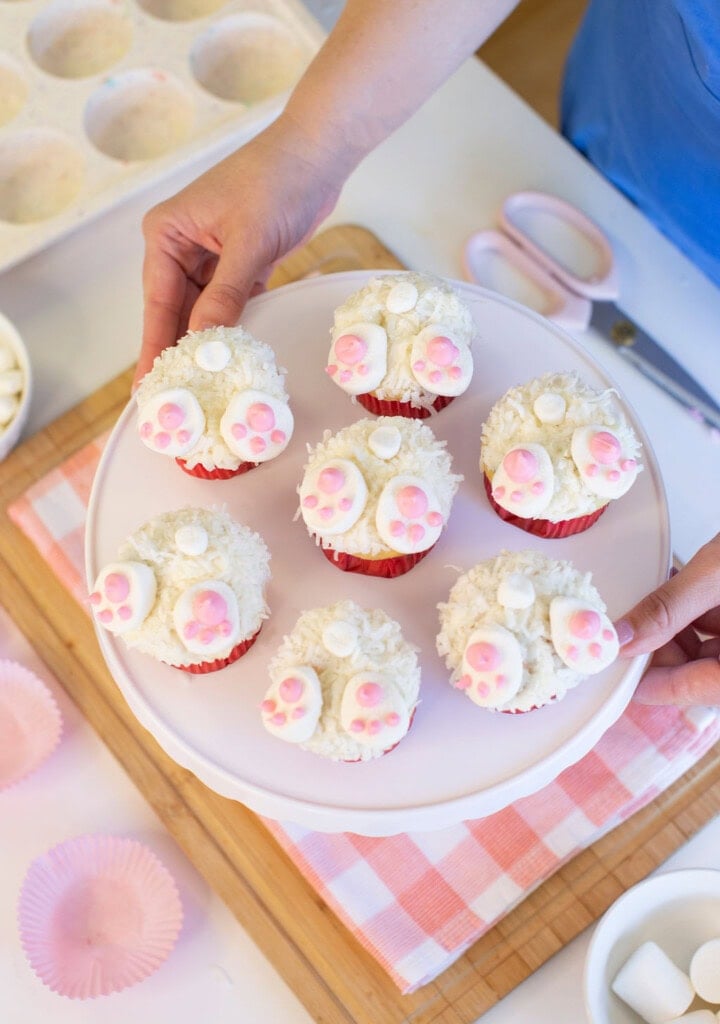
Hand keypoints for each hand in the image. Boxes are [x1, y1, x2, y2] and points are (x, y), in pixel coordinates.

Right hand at [136, 116, 344, 385]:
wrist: (317, 156)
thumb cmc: (277, 183)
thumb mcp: (250, 243)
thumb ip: (226, 294)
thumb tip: (203, 340)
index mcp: (167, 235)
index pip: (158, 303)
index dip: (155, 347)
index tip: (147, 387)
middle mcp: (180, 246)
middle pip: (175, 312)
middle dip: (177, 352)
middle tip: (171, 399)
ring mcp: (209, 255)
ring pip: (202, 311)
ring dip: (205, 343)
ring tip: (198, 387)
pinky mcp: (237, 262)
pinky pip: (228, 304)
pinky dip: (231, 327)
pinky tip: (229, 358)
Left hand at [615, 533, 719, 705]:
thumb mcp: (717, 574)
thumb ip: (669, 609)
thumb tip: (623, 636)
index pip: (701, 688)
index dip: (654, 682)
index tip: (619, 666)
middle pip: (704, 673)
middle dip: (665, 650)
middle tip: (630, 627)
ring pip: (710, 653)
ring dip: (679, 630)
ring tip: (659, 600)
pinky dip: (699, 616)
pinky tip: (683, 592)